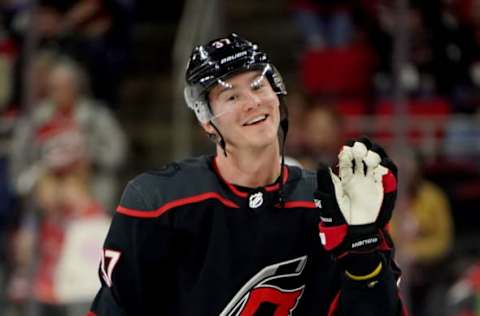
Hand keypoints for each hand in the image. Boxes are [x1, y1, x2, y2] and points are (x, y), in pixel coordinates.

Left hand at [315, 137, 396, 258]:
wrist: (354, 230)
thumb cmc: (338, 214)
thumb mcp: (330, 196)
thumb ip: (326, 180)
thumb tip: (322, 163)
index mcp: (345, 176)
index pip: (348, 158)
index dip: (348, 151)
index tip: (346, 149)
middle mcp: (359, 176)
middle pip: (362, 155)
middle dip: (362, 148)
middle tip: (358, 149)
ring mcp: (372, 181)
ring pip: (375, 161)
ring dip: (374, 154)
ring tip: (368, 157)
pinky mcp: (384, 187)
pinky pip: (389, 172)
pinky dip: (387, 165)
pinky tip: (381, 164)